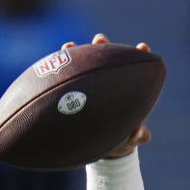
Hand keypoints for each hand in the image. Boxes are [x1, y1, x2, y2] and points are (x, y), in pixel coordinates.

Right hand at [62, 33, 151, 157]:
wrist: (99, 151)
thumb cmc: (119, 142)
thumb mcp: (127, 141)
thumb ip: (136, 137)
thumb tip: (140, 133)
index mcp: (126, 91)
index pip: (134, 70)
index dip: (139, 56)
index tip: (142, 47)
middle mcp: (108, 84)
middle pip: (106, 60)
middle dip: (103, 47)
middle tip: (99, 38)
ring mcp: (88, 88)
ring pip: (83, 68)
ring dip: (76, 56)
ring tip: (69, 45)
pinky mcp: (72, 95)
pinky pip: (64, 83)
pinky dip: (57, 75)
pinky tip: (48, 68)